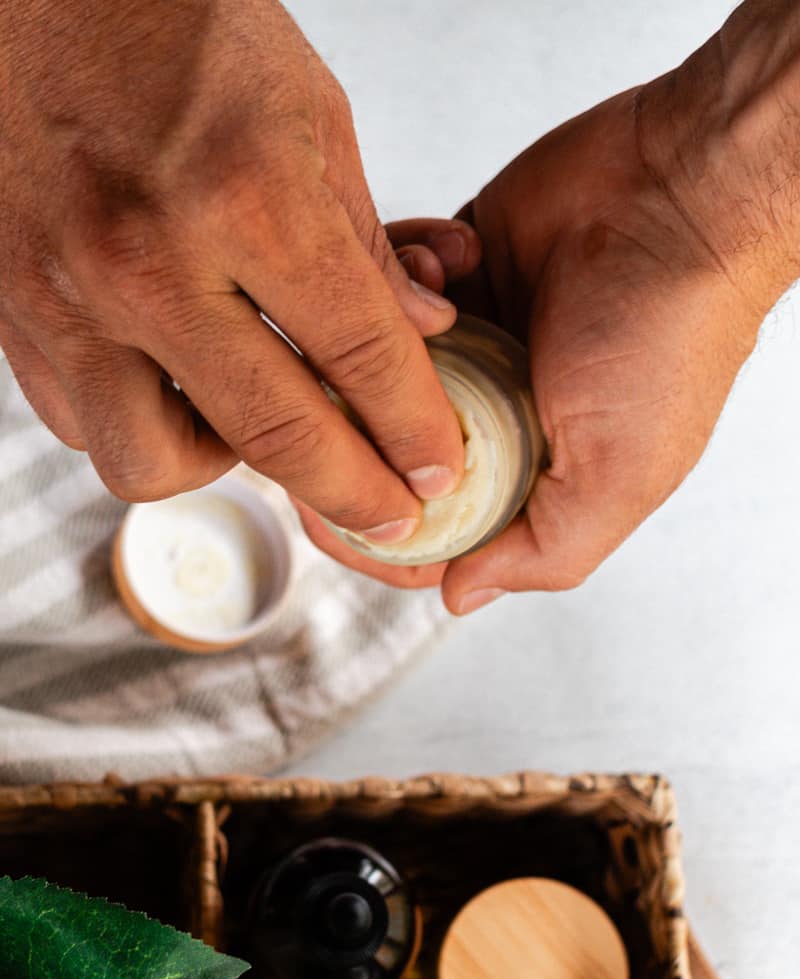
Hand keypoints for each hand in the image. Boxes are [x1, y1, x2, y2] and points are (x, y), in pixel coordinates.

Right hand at [0, 0, 463, 542]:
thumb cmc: (165, 20)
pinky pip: (81, 421)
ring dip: (221, 463)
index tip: (437, 471)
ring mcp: (67, 295)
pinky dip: (139, 422)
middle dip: (355, 494)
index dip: (414, 431)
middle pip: (275, 438)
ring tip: (258, 420)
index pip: (361, 356)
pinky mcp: (12, 310)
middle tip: (390, 512)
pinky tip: (177, 382)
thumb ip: (361, 240)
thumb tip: (418, 332)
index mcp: (244, 195)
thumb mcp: (306, 109)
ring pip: (152, 463)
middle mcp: (148, 262)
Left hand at [302, 2, 799, 609]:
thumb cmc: (665, 339)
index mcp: (527, 478)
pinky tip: (449, 258)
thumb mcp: (617, 477)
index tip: (329, 511)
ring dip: (382, 337)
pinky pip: (385, 281)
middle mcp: (493, 417)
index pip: (431, 535)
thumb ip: (542, 552)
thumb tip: (457, 597)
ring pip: (371, 367)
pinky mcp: (453, 273)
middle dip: (355, 432)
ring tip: (433, 308)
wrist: (683, 194)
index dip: (376, 536)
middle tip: (337, 402)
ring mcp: (469, 345)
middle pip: (386, 454)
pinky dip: (404, 265)